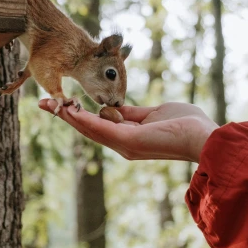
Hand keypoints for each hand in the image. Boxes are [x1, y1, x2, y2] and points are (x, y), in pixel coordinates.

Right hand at [38, 101, 217, 161]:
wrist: (204, 137)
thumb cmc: (186, 125)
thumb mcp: (153, 113)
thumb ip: (132, 112)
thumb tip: (114, 107)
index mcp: (128, 137)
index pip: (97, 125)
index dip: (77, 114)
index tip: (60, 102)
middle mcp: (122, 144)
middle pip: (87, 128)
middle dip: (65, 115)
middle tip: (43, 102)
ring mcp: (125, 145)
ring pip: (90, 129)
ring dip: (68, 116)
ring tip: (50, 104)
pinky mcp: (130, 141)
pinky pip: (101, 129)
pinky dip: (83, 120)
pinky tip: (70, 110)